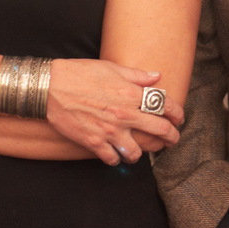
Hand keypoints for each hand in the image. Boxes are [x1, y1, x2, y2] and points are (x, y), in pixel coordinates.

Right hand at [44, 58, 184, 165]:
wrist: (50, 87)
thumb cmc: (80, 73)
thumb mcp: (111, 68)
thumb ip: (137, 75)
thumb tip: (157, 76)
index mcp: (131, 94)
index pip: (165, 105)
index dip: (177, 113)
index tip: (179, 118)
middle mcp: (125, 114)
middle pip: (159, 130)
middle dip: (171, 137)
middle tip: (172, 140)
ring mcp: (110, 131)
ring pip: (136, 153)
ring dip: (140, 153)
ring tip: (139, 151)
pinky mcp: (94, 143)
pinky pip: (112, 159)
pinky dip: (115, 159)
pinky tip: (115, 154)